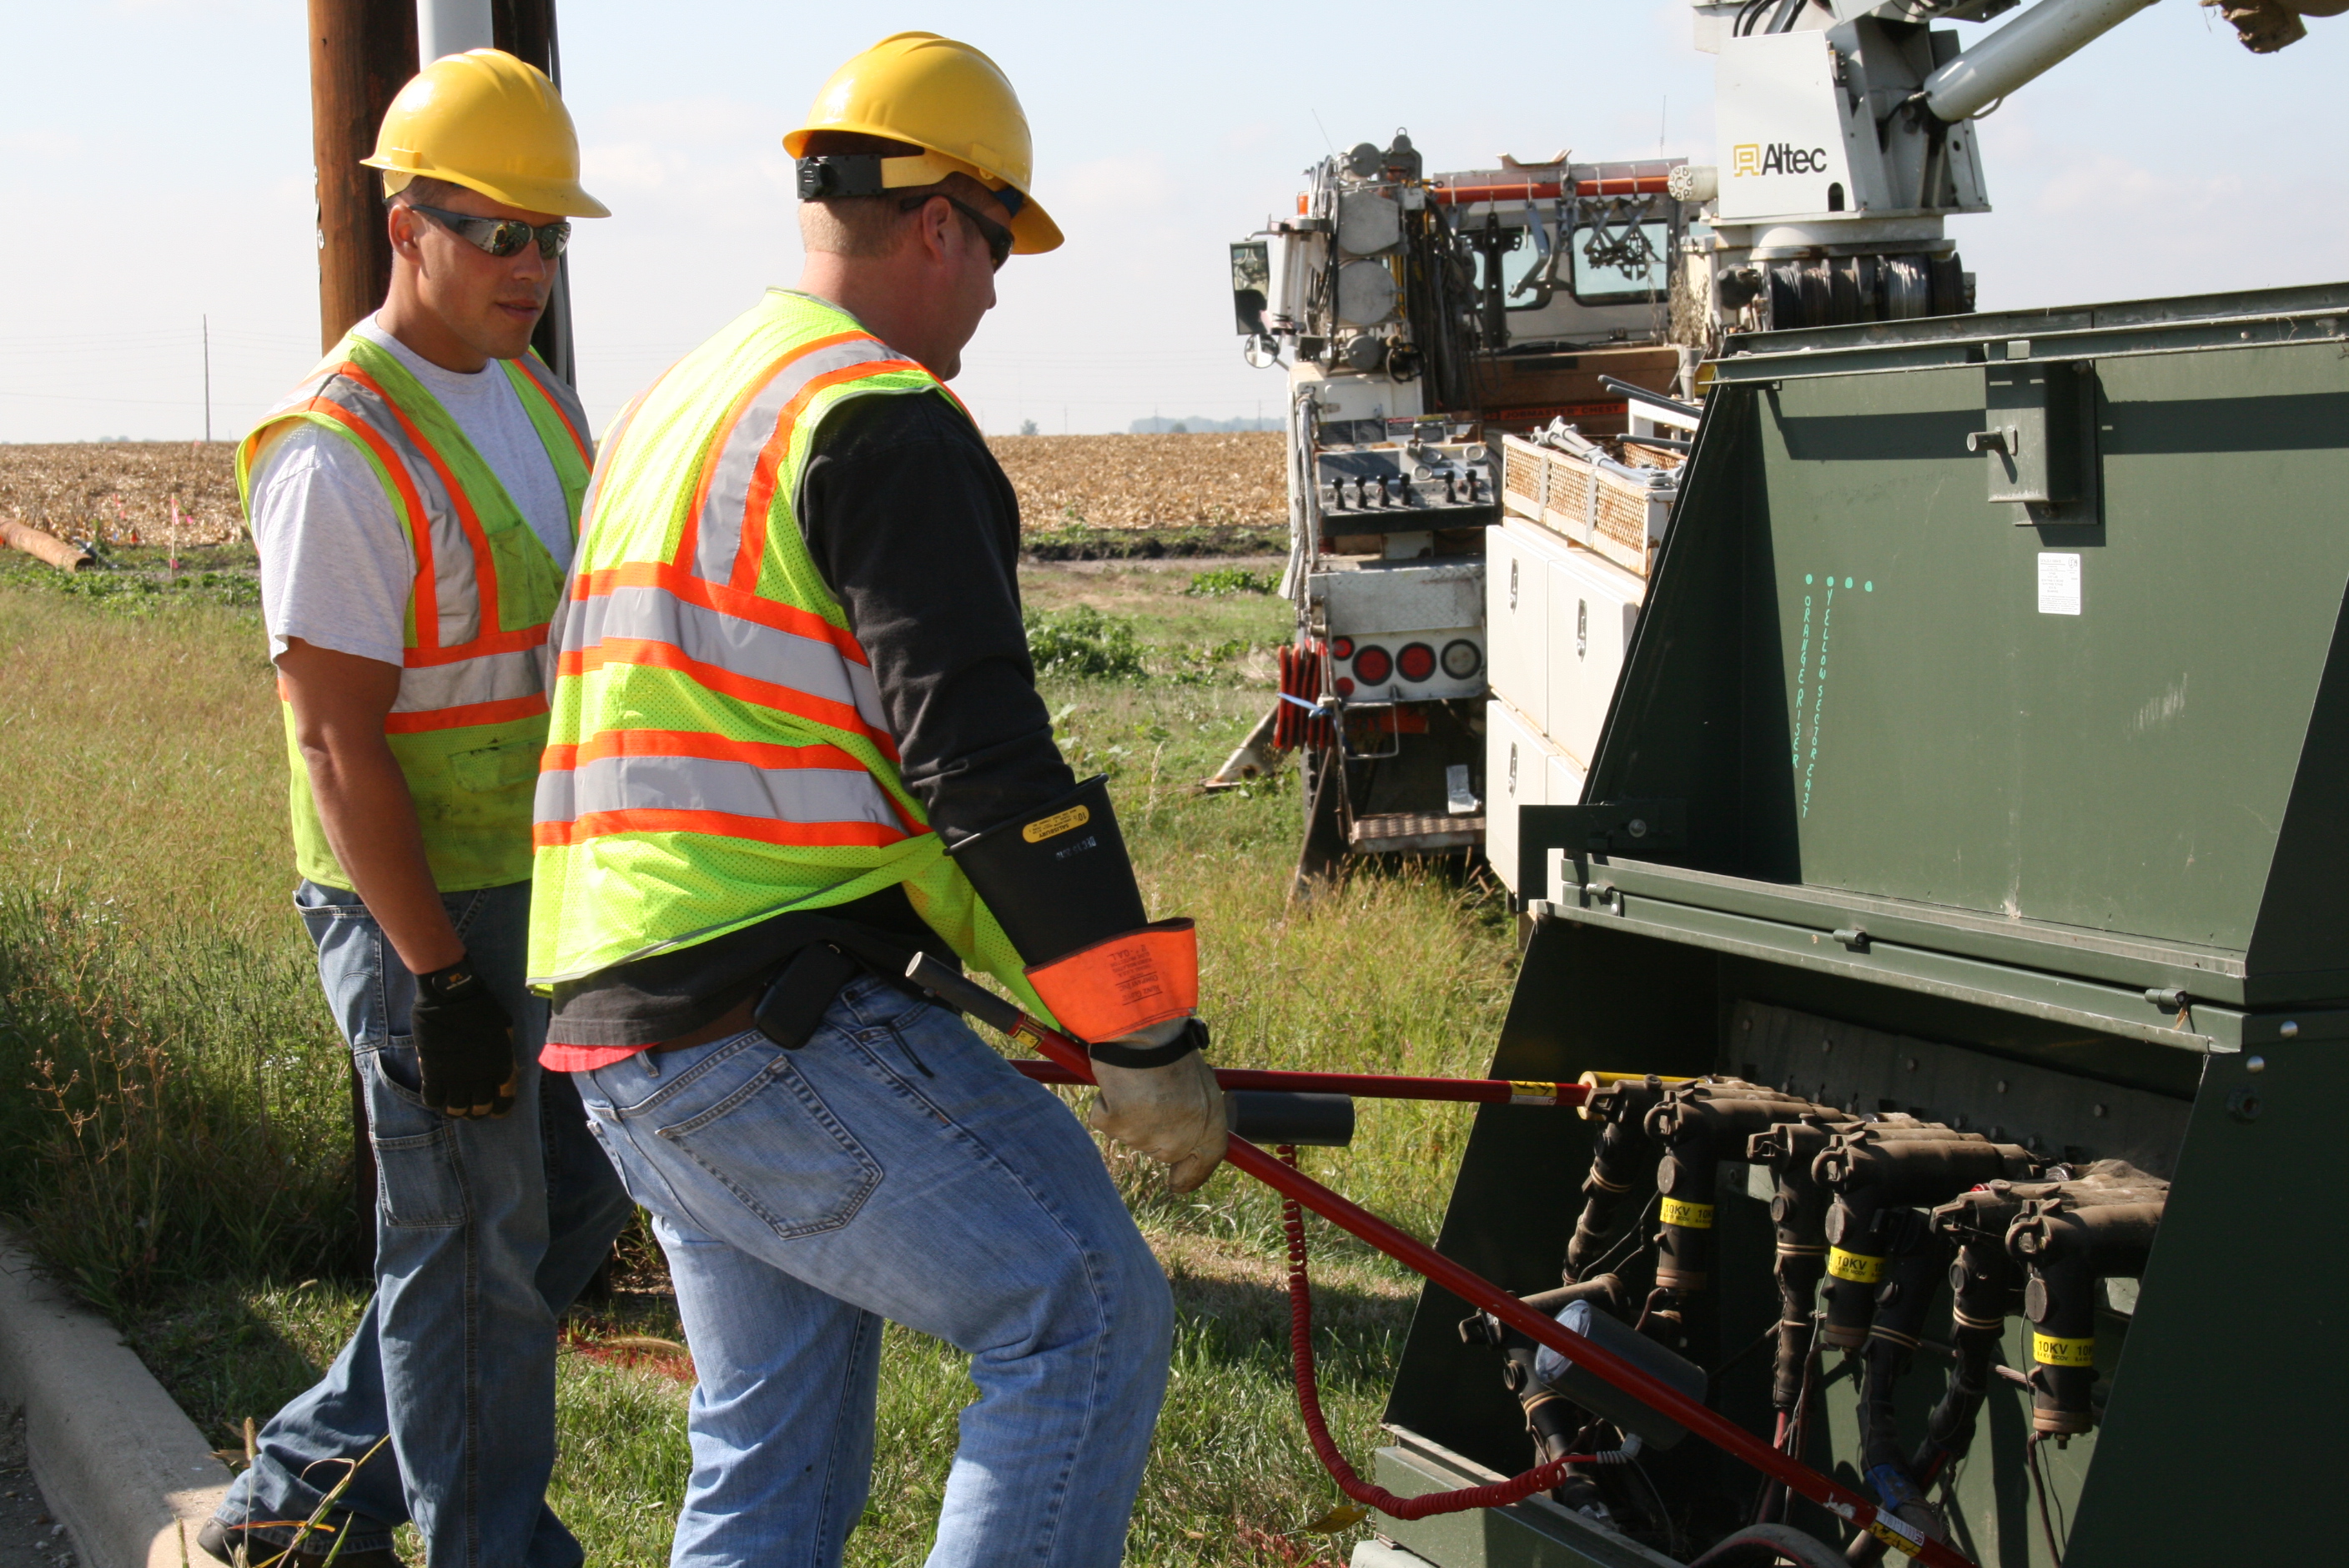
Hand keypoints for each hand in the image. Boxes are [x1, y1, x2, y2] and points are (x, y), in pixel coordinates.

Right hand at [411, 956, 516, 1117]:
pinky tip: (436, 1095)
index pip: (505, 1099)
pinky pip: (433, 1099)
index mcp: (502, 1066)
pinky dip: (435, 1102)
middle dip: (477, 1111)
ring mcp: (456, 1077)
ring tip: (453, 1105)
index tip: (497, 1112)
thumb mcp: (504, 1030)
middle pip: (480, 1108)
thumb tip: (504, 1064)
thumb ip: (504, 1051)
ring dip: (456, 1110)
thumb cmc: (482, 1007)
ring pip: (456, 1109)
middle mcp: (481, 1078)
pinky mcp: (433, 1073)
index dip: (501, 1108)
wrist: (452, 997)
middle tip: (472, 1107)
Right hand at [1087, 1019, 1225, 1191]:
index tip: (1177, 1184)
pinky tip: (1117, 1082)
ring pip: (1132, 1133)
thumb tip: (1186, 1123)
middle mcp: (1180, 1140)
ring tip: (1138, 1080)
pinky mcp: (1117, 1127)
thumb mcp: (1199, 1080)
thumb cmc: (1174, 1048)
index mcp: (1208, 1125)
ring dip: (1130, 1111)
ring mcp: (1147, 1137)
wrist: (1147, 1032)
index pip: (1204, 1164)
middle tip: (1151, 1096)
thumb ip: (1194, 1109)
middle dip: (1155, 1130)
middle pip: (1162, 1151)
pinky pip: (1105, 1118)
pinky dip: (1105, 1102)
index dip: (1189, 1177)